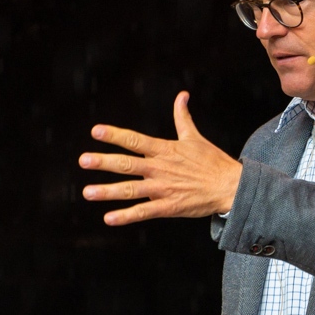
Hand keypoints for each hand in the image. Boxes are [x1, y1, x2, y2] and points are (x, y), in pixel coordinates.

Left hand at [79, 91, 241, 225]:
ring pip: (131, 189)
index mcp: (165, 150)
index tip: (96, 131)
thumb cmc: (212, 161)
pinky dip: (126, 216)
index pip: (135, 140)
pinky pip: (144, 211)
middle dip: (104, 162)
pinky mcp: (169, 206)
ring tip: (88, 192)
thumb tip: (182, 95)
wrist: (230, 186)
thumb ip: (182, 117)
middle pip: (127, 164)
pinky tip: (109, 218)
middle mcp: (160, 168)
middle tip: (83, 160)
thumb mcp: (195, 137)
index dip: (115, 135)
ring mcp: (163, 188)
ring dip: (108, 191)